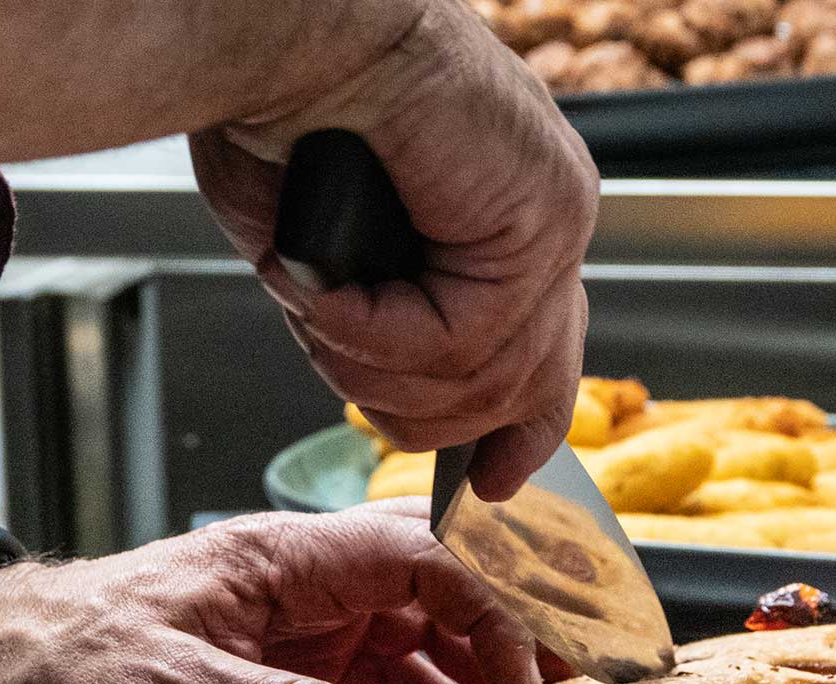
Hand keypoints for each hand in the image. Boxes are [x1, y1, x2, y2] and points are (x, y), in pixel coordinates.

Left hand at [0, 500, 543, 683]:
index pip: (424, 554)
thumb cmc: (61, 658)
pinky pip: (381, 682)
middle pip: (443, 583)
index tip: (528, 667)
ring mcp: (306, 626)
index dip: (492, 602)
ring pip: (422, 632)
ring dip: (478, 669)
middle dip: (513, 621)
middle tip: (570, 675)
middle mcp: (311, 583)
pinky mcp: (292, 671)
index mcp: (288, 557)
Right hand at [189, 0, 598, 501]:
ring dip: (374, 363)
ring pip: (485, 377)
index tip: (491, 486)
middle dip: (417, 410)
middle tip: (338, 365)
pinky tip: (330, 288)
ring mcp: (556, 218)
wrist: (279, 25)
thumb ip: (383, 324)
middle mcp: (548, 221)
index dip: (518, 433)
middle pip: (518, 387)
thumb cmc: (283, 110)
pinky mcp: (544, 217)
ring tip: (316, 306)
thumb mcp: (331, 251)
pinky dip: (376, 331)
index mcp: (509, 222)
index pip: (548, 356)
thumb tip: (399, 396)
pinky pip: (464, 340)